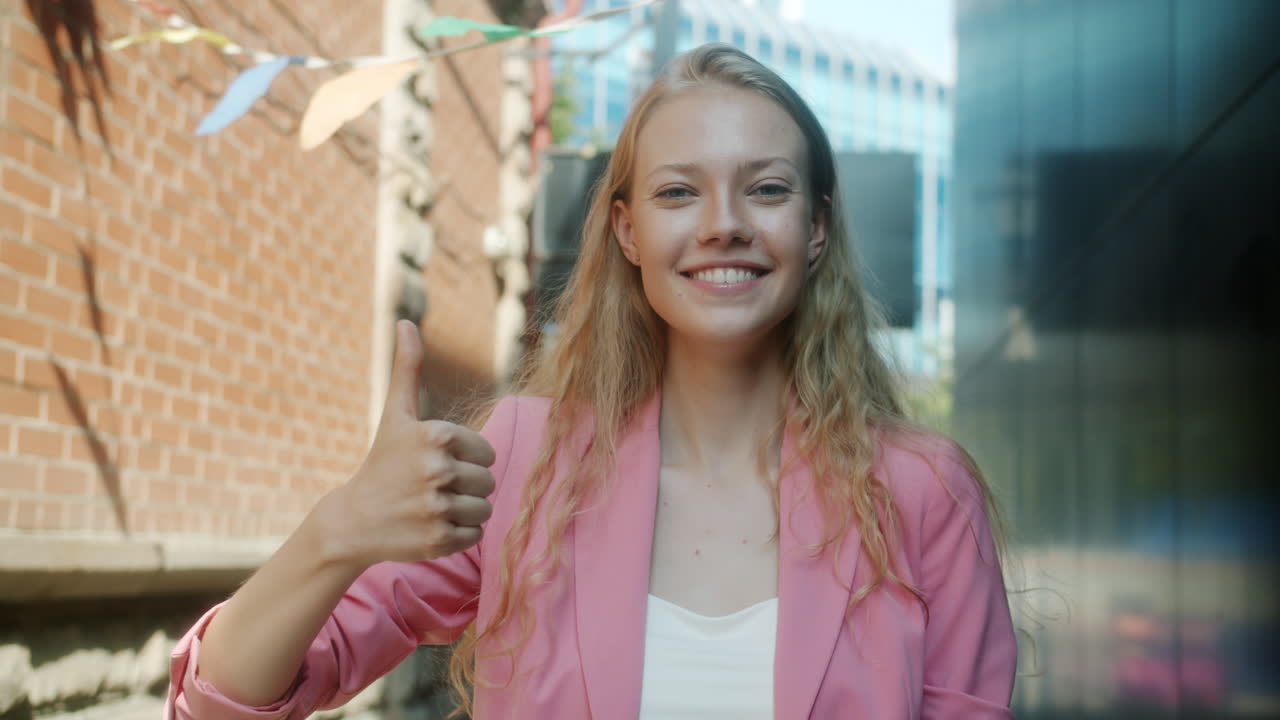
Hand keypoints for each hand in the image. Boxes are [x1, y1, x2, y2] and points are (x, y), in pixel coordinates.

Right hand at [319, 319, 496, 567]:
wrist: (352, 520)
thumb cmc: (382, 463)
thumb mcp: (396, 415)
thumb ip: (408, 368)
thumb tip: (406, 322)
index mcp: (436, 435)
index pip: (487, 452)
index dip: (466, 459)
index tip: (436, 463)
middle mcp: (438, 470)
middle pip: (488, 482)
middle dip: (466, 486)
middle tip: (432, 488)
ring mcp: (437, 508)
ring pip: (485, 509)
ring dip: (465, 511)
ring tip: (433, 507)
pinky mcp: (438, 540)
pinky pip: (476, 535)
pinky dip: (459, 534)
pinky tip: (430, 526)